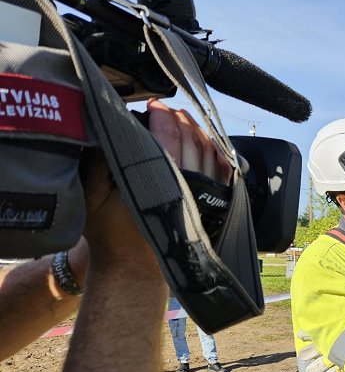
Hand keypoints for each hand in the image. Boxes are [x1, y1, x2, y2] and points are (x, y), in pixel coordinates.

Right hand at [81, 99, 231, 272]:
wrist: (133, 266)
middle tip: (165, 108)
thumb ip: (99, 160)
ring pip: (209, 151)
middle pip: (191, 139)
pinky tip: (206, 141)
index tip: (152, 105)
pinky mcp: (215, 204)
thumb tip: (108, 126)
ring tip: (182, 119)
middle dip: (178, 118)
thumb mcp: (93, 195)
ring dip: (197, 130)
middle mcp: (189, 187)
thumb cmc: (110, 232)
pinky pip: (224, 170)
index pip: (167, 135)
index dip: (161, 115)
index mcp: (160, 181)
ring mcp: (206, 196)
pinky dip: (217, 151)